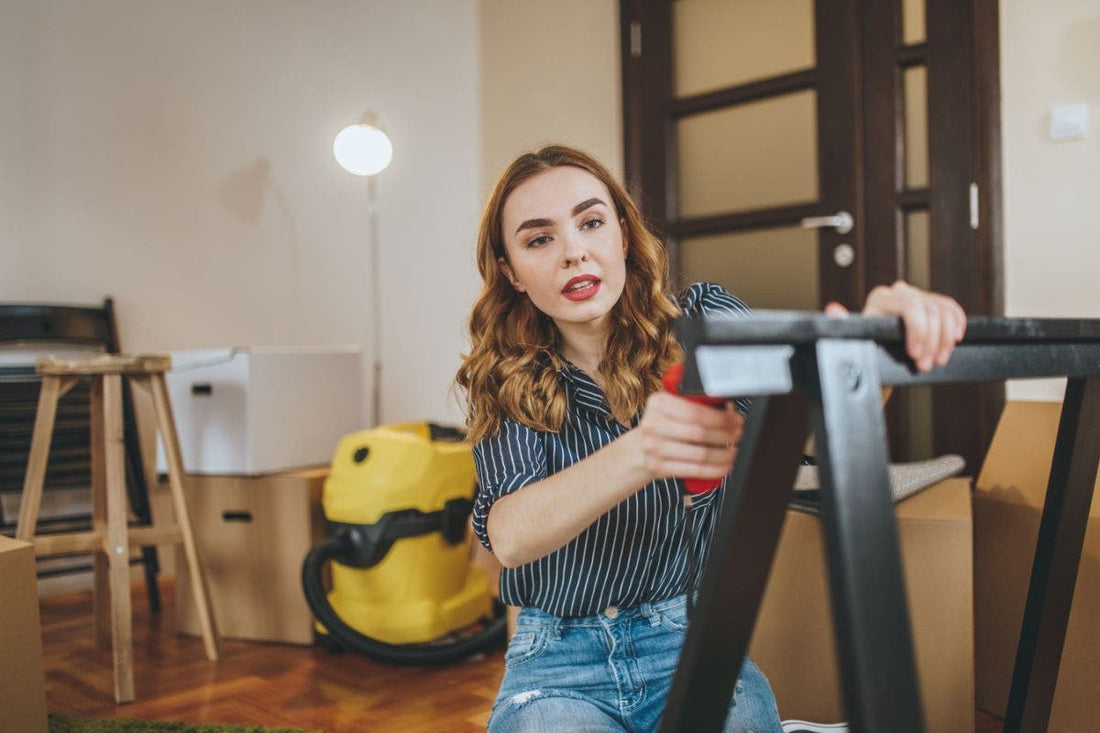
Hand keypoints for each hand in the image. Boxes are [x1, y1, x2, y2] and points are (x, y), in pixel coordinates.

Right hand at [634, 392, 743, 481]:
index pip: (696, 411)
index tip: (734, 419)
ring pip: (700, 454)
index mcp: (659, 403)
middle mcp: (653, 424)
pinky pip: (694, 470)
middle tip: (737, 433)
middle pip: (700, 432)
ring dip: (723, 454)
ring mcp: (654, 448)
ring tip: (733, 451)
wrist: (636, 450)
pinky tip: (725, 466)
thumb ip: (692, 403)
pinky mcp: (659, 467)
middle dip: (726, 434)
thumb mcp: (668, 409)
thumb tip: (727, 407)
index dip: (721, 417)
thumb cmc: (661, 427)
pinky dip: (714, 470)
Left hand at [825, 280, 966, 371]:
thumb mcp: (854, 345)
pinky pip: (949, 308)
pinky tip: (954, 339)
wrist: (871, 362)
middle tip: (925, 365)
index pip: (911, 308)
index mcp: (878, 300)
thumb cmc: (863, 354)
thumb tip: (833, 310)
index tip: (916, 356)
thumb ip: (842, 327)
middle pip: (930, 311)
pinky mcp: (928, 303)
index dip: (919, 333)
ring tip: (937, 360)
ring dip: (945, 339)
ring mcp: (914, 296)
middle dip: (932, 342)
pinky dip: (956, 323)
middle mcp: (897, 293)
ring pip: (943, 311)